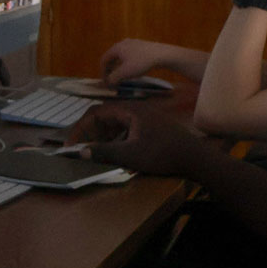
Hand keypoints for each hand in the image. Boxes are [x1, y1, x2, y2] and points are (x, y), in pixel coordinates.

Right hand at [67, 104, 209, 176]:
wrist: (195, 157)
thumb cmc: (162, 154)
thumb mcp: (130, 155)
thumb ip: (104, 152)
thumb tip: (80, 152)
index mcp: (129, 111)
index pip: (96, 112)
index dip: (80, 128)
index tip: (71, 144)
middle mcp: (135, 110)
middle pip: (105, 116)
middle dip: (90, 132)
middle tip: (80, 148)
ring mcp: (144, 118)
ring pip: (116, 124)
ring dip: (102, 137)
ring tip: (95, 152)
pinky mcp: (151, 127)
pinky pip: (126, 129)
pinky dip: (115, 139)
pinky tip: (116, 152)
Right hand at [99, 38, 164, 85]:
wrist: (162, 54)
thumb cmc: (141, 62)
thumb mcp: (125, 73)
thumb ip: (113, 78)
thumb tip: (108, 82)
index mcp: (117, 48)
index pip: (104, 59)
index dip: (103, 72)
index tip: (106, 81)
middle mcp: (123, 43)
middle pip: (112, 57)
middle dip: (110, 69)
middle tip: (112, 79)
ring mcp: (133, 43)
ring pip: (121, 56)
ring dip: (118, 67)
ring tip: (121, 76)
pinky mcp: (142, 46)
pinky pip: (130, 55)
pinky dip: (127, 63)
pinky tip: (133, 70)